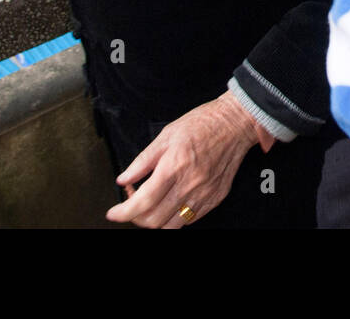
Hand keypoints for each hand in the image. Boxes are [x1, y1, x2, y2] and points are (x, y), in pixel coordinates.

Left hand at [105, 90, 261, 228]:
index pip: (142, 202)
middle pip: (153, 220)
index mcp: (174, 166)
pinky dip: (174, 217)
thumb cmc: (203, 124)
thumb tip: (124, 178)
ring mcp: (203, 195)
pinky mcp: (214, 199)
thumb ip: (142, 161)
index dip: (122, 212)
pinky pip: (189, 220)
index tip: (113, 212)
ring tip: (150, 205)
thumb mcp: (166, 135)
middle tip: (132, 202)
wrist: (235, 124)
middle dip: (135, 217)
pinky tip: (170, 202)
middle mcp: (189, 185)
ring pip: (171, 226)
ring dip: (154, 221)